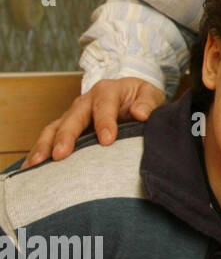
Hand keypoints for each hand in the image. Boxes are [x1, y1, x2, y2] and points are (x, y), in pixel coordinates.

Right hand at [23, 78, 165, 168]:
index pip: (104, 105)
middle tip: (60, 155)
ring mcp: (73, 114)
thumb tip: (141, 113)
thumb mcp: (151, 95)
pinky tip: (31, 168)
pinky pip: (50, 138)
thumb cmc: (141, 99)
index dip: (105, 122)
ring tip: (36, 164)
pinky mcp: (66, 127)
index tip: (107, 141)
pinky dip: (39, 151)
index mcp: (108, 90)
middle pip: (73, 118)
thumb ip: (148, 103)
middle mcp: (85, 101)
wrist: (132, 96)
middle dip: (66, 137)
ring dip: (44, 146)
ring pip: (54, 128)